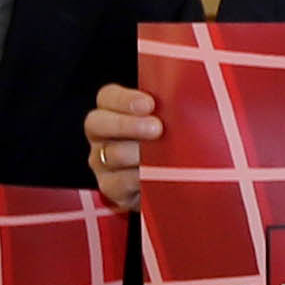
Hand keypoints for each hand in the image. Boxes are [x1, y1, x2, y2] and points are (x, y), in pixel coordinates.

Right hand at [83, 84, 159, 210]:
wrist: (168, 184)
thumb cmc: (168, 144)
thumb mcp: (168, 122)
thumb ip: (169, 110)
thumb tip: (187, 102)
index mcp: (112, 111)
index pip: (107, 97)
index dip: (124, 99)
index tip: (150, 104)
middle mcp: (101, 135)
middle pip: (97, 123)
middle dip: (128, 124)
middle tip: (157, 128)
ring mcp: (101, 162)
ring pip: (112, 154)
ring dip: (139, 154)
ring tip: (163, 155)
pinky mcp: (111, 188)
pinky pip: (120, 183)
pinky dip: (140, 179)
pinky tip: (158, 176)